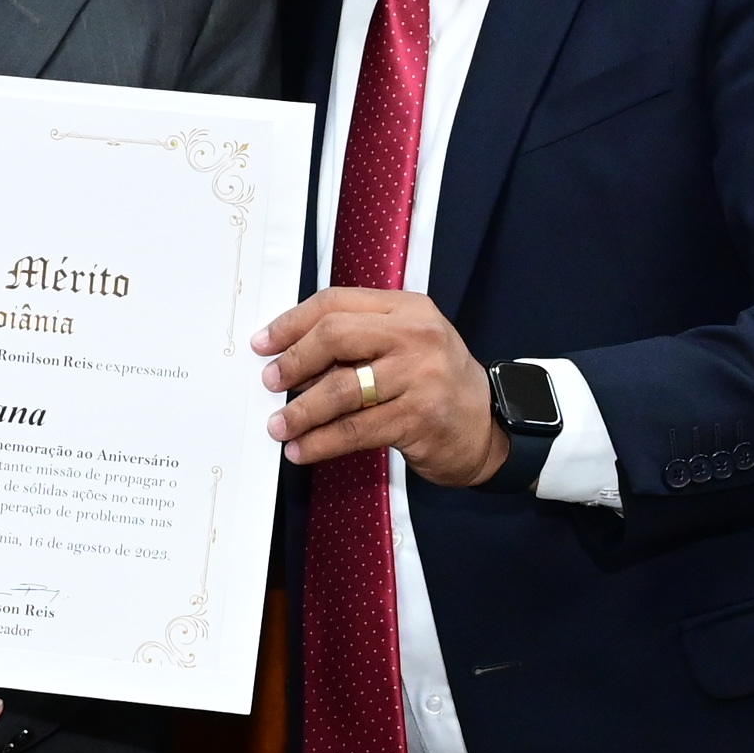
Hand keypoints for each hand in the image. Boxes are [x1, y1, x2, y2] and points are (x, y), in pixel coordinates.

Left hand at [255, 287, 507, 486]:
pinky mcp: (419, 418)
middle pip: (335, 336)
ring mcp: (420, 377)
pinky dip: (321, 442)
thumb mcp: (407, 345)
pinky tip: (302, 450)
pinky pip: (355, 430)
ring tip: (279, 425)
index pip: (336, 303)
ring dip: (301, 411)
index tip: (263, 344)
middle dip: (293, 361)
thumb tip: (289, 357)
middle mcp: (416, 336)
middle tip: (270, 383)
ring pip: (341, 389)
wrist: (490, 428)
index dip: (292, 323)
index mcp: (407, 309)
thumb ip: (359, 340)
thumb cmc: (436, 384)